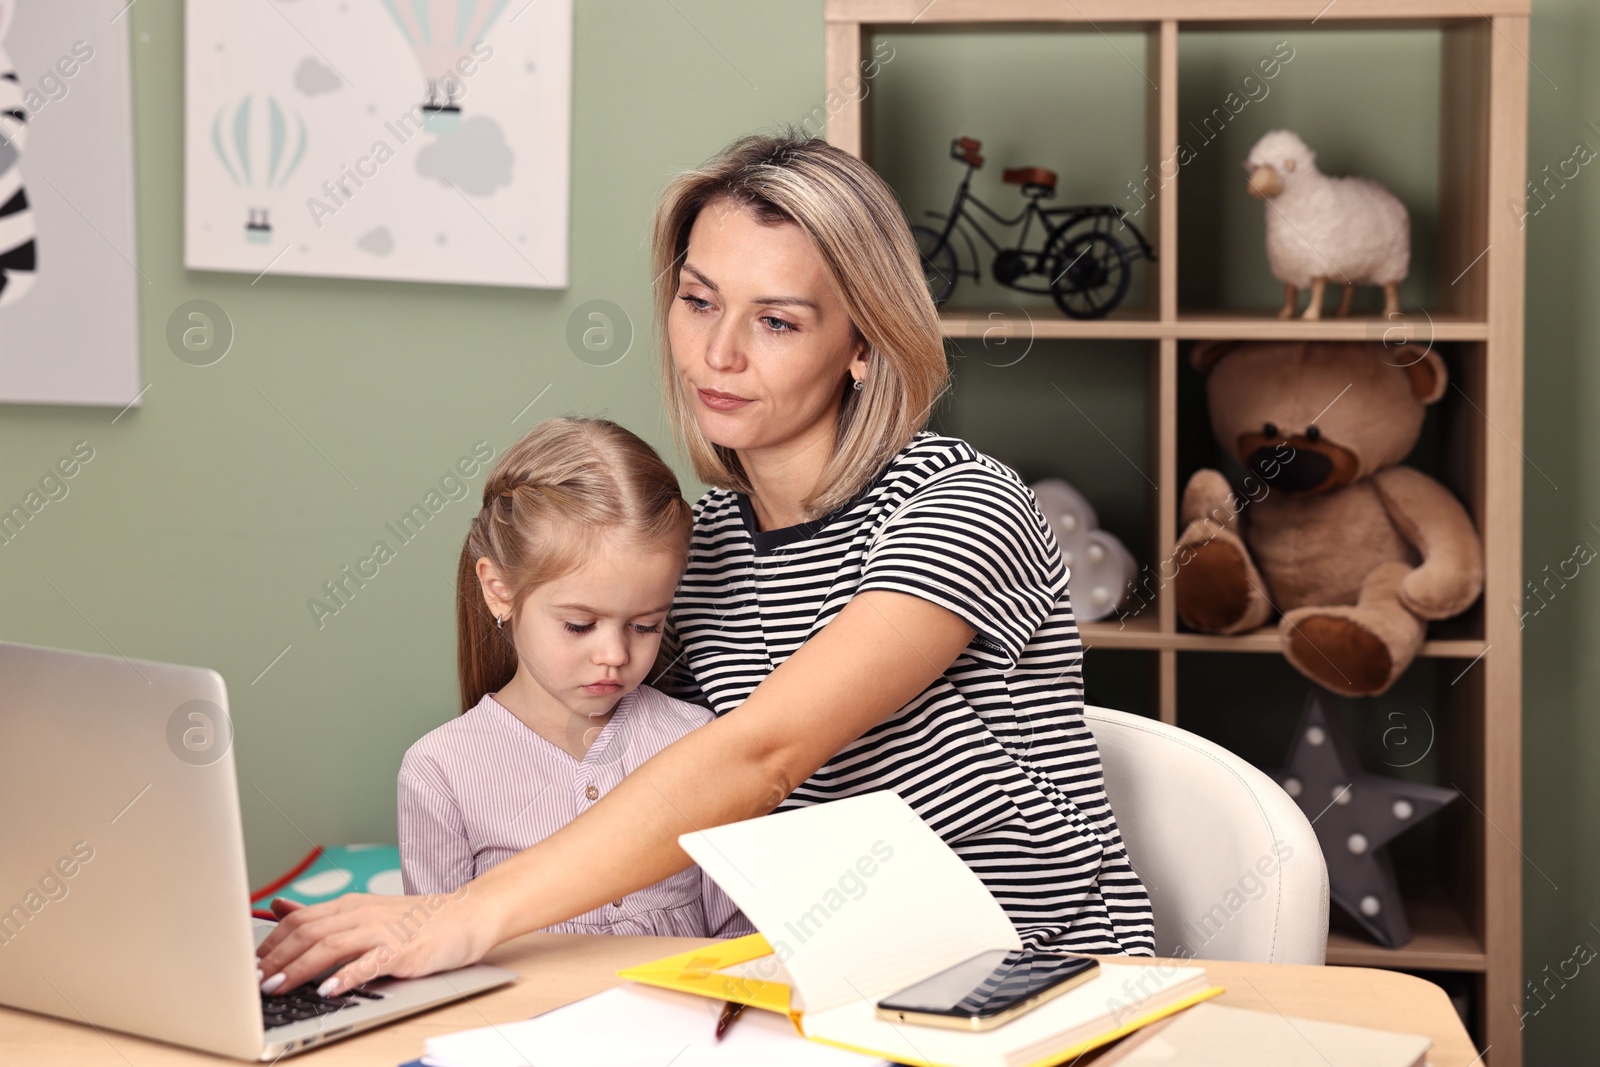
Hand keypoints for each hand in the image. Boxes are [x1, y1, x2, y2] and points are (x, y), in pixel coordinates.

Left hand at [254, 885, 499, 997]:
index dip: (270, 945)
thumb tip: (280, 909)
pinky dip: (346, 976)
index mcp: (350, 906)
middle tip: (254, 983)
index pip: (299, 921)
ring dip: (300, 968)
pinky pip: (370, 962)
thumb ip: (323, 915)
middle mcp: (362, 914)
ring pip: (331, 946)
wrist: (467, 915)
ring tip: (278, 988)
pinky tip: (328, 990)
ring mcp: (383, 931)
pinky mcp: (404, 950)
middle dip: (277, 960)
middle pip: (309, 933)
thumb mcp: (365, 911)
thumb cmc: (416, 921)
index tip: (248, 969)